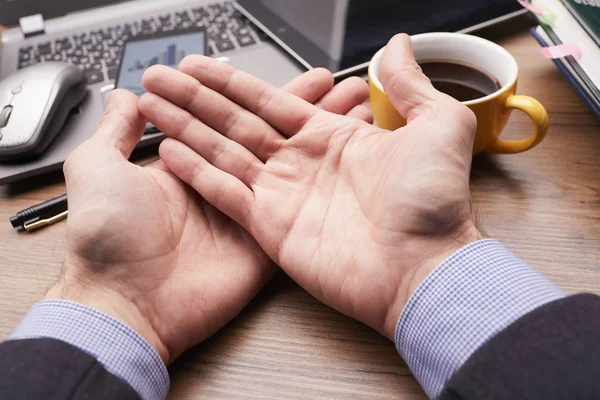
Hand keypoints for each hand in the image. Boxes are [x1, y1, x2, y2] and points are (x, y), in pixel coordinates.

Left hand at [45, 68, 371, 363]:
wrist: (127, 302)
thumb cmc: (106, 238)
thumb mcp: (97, 168)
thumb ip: (115, 130)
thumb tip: (124, 98)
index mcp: (188, 166)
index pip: (226, 118)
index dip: (250, 92)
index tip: (265, 71)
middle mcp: (223, 185)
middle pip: (268, 135)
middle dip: (300, 106)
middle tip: (326, 83)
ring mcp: (249, 212)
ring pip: (291, 164)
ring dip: (321, 135)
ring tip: (347, 107)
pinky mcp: (267, 240)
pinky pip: (291, 204)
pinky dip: (317, 179)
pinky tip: (339, 152)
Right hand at [141, 34, 481, 339]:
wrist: (426, 266)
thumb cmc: (436, 203)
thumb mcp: (437, 124)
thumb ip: (408, 83)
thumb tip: (397, 46)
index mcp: (332, 138)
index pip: (268, 100)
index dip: (231, 81)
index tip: (199, 66)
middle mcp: (302, 165)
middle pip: (235, 122)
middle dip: (195, 99)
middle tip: (160, 78)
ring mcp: (284, 196)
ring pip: (222, 151)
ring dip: (185, 128)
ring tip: (151, 106)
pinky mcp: (271, 227)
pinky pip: (225, 193)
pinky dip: (197, 173)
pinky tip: (169, 151)